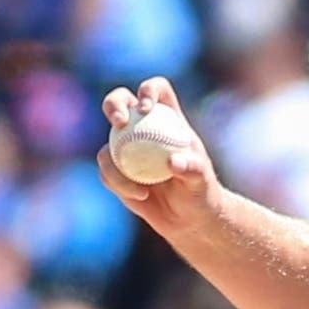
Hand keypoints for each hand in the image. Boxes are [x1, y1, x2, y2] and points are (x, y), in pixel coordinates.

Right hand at [96, 77, 220, 238]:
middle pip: (120, 101)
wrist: (188, 217)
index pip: (157, 90)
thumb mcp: (202, 181)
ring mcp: (126, 146)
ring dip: (113, 159)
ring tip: (139, 189)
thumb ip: (192, 169)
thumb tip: (173, 161)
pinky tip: (140, 196)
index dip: (148, 90)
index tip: (146, 108)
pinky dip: (118, 182)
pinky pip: (107, 170)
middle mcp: (143, 126)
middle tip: (119, 122)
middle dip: (114, 104)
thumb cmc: (200, 192)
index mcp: (168, 118)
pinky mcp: (116, 169)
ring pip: (108, 139)